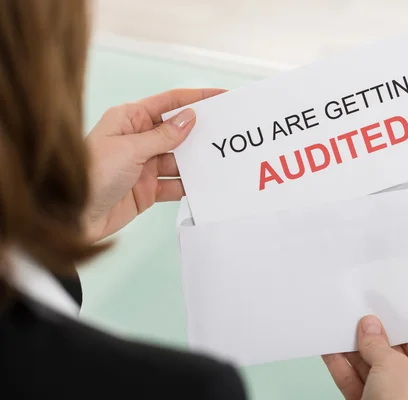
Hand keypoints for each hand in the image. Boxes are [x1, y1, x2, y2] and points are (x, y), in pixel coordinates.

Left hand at [84, 88, 224, 242]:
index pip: (168, 103)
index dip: (195, 98)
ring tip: (221, 159)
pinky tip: (204, 184)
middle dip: (200, 132)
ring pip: (179, 159)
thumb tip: (190, 118)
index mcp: (129, 120)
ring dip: (197, 161)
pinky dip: (188, 185)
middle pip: (177, 131)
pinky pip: (175, 184)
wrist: (73, 217)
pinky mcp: (147, 189)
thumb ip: (163, 136)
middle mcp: (138, 140)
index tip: (220, 96)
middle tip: (228, 130)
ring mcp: (144, 166)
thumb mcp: (129, 149)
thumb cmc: (90, 175)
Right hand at [322, 316, 407, 399]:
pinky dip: (341, 367)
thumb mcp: (392, 367)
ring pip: (368, 367)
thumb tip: (370, 327)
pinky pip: (354, 382)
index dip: (396, 325)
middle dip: (369, 337)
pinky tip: (330, 351)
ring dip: (351, 350)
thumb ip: (378, 344)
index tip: (379, 311)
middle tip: (355, 319)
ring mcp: (390, 398)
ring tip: (338, 330)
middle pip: (389, 353)